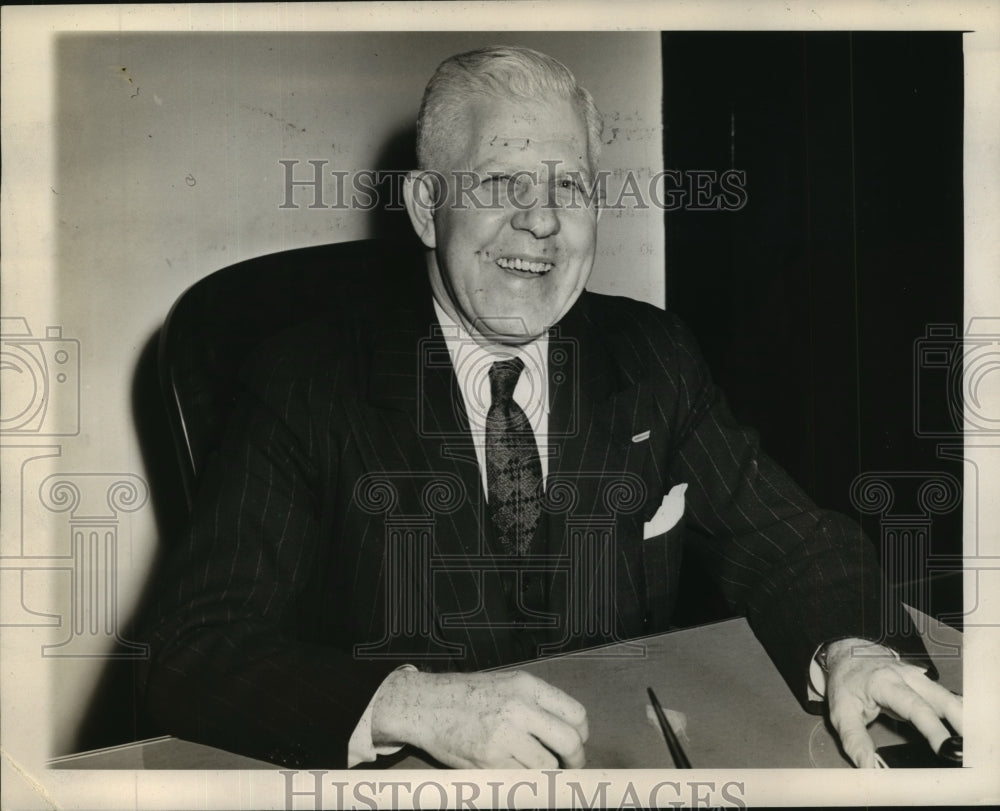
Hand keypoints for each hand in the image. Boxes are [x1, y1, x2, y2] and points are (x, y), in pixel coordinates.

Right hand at [369, 669, 588, 767]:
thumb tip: (567, 732)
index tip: (576, 743)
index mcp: (526, 685)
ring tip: (529, 764)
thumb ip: (535, 704)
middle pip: (569, 741)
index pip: (575, 713)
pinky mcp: (489, 760)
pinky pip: (520, 777)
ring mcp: (504, 735)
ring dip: (543, 770)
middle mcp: (519, 708)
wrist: (425, 704)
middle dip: (575, 759)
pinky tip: (510, 769)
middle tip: (570, 766)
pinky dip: (520, 778)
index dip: (581, 734)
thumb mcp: (505, 685)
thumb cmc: (466, 695)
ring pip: (546, 765)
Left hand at [825, 638, 962, 767]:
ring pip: (949, 698)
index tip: (945, 748)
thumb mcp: (840, 711)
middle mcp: (907, 678)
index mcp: (885, 682)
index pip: (915, 706)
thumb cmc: (846, 682)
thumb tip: (868, 766)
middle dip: (961, 723)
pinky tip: (965, 730)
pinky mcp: (925, 684)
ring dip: (963, 719)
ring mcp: (919, 678)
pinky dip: (958, 714)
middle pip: (942, 699)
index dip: (933, 728)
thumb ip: (854, 739)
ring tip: (973, 743)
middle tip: (970, 748)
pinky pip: (946, 699)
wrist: (848, 655)